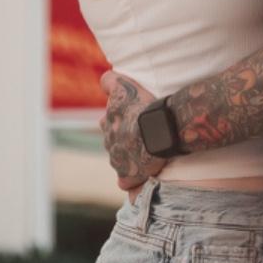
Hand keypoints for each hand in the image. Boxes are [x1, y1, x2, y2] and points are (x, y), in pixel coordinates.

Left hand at [100, 70, 160, 190]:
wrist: (158, 132)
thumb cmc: (144, 108)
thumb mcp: (123, 88)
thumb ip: (110, 82)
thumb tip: (104, 80)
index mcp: (108, 122)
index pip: (106, 120)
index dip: (118, 118)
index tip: (131, 117)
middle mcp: (109, 141)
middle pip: (112, 139)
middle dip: (121, 137)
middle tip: (139, 134)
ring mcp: (117, 159)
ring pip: (118, 159)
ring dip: (128, 157)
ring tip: (145, 154)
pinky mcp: (126, 175)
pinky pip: (126, 182)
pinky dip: (132, 180)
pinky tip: (142, 177)